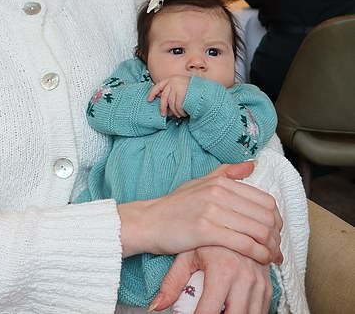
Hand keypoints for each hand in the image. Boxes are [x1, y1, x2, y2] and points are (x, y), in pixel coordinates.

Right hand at [117, 162, 281, 262]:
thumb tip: (251, 164)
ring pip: (257, 230)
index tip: (276, 232)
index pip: (264, 200)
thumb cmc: (174, 206)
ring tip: (271, 256)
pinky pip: (243, 243)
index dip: (276, 219)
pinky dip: (258, 254)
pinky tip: (262, 260)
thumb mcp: (199, 183)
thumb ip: (226, 173)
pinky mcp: (205, 230)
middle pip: (265, 216)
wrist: (148, 222)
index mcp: (220, 181)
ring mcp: (211, 210)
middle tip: (276, 248)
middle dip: (276, 235)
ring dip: (270, 247)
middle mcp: (218, 192)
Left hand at [148, 75, 189, 116]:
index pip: (158, 86)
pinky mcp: (182, 94)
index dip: (152, 93)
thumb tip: (161, 100)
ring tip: (179, 114)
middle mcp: (173, 82)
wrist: (206, 90)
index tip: (149, 100)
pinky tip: (184, 113)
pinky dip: (180, 112)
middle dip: (163, 107)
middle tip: (163, 114)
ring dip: (175, 111)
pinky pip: (177, 106)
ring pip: (171, 103)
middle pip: (164, 97)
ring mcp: (177, 87)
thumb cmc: (193, 89)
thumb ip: (171, 91)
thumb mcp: (180, 86)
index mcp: (171, 79)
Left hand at [152, 247, 272, 313]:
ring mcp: (259, 280)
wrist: (227, 218)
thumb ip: (172, 283)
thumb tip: (156, 305)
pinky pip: (263, 308)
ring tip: (219, 310)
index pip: (209, 311)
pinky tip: (234, 309)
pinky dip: (250, 312)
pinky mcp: (268, 283)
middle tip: (205, 312)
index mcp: (223, 269)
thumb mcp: (186, 256)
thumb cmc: (203, 237)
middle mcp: (245, 276)